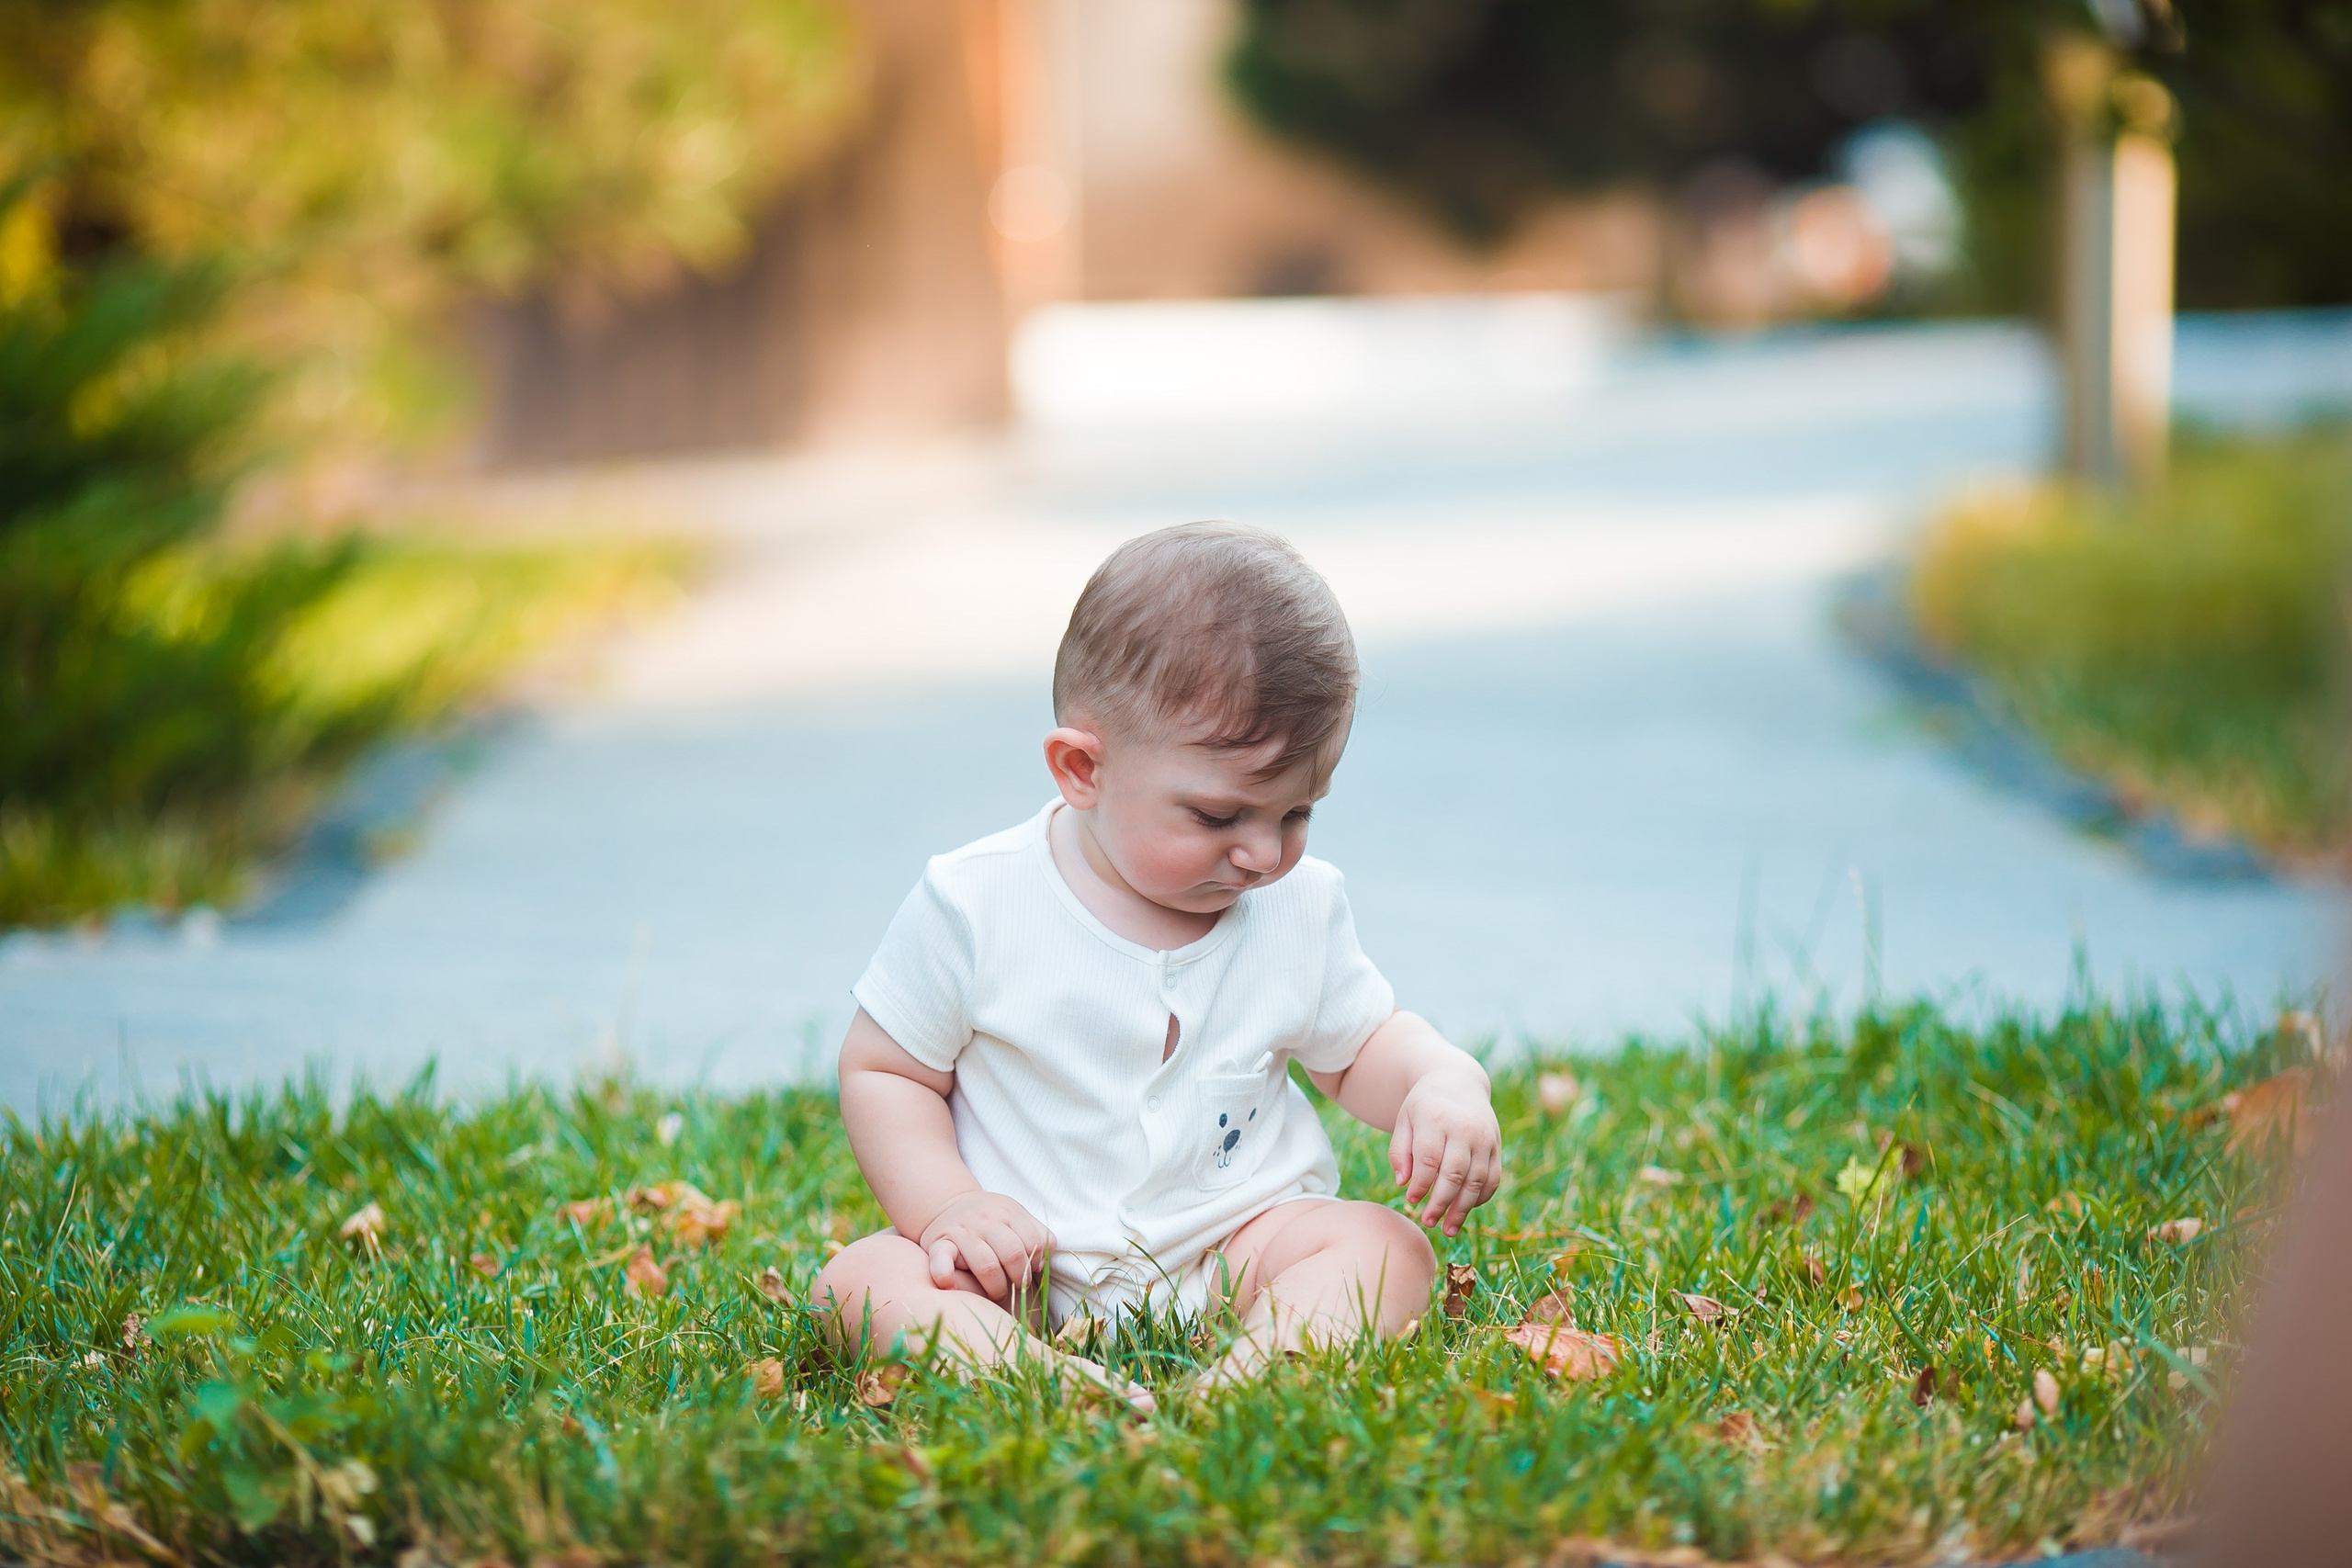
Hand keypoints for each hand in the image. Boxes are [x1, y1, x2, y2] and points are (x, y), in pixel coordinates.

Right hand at [916, 1191, 1053, 1301]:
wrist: (948, 1204)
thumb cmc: (990, 1220)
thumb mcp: (1015, 1216)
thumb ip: (1036, 1233)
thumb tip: (1042, 1262)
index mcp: (1008, 1210)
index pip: (1033, 1241)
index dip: (1036, 1263)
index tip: (1031, 1272)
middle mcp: (985, 1219)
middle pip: (1012, 1254)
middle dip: (1019, 1279)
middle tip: (1015, 1289)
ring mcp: (961, 1231)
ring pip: (987, 1265)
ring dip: (996, 1287)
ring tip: (997, 1294)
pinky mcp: (939, 1244)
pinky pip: (941, 1260)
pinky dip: (944, 1274)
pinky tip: (950, 1285)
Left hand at [1390, 1067, 1503, 1236]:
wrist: (1458, 1083)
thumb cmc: (1424, 1106)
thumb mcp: (1404, 1120)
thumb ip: (1399, 1151)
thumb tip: (1403, 1183)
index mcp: (1436, 1118)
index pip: (1429, 1159)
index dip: (1420, 1185)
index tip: (1411, 1200)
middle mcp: (1464, 1129)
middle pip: (1454, 1174)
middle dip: (1441, 1203)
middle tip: (1428, 1222)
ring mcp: (1485, 1138)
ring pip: (1476, 1181)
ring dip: (1462, 1209)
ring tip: (1448, 1229)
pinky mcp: (1496, 1146)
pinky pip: (1493, 1179)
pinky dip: (1480, 1198)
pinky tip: (1464, 1210)